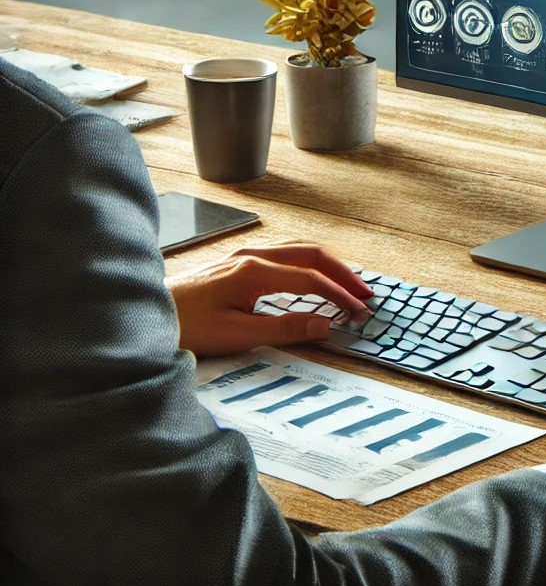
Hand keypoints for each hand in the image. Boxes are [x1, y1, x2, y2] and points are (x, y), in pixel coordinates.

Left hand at [167, 242, 372, 356]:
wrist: (141, 315)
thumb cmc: (183, 327)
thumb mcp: (236, 335)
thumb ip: (283, 328)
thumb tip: (324, 324)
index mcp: (254, 271)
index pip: (311, 279)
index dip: (339, 295)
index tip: (358, 312)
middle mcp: (251, 255)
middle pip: (310, 254)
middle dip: (342, 273)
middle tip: (364, 294)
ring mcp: (242, 255)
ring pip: (297, 249)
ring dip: (326, 265)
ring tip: (346, 284)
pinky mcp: (235, 262)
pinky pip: (282, 254)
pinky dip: (307, 263)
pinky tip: (310, 276)